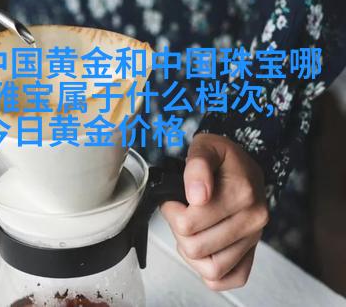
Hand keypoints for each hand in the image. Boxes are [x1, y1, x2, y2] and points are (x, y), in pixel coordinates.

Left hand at [160, 133, 267, 290]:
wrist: (245, 166)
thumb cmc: (223, 159)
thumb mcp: (205, 146)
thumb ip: (197, 165)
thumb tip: (197, 195)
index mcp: (241, 193)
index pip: (187, 223)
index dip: (170, 211)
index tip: (173, 200)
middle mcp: (253, 219)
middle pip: (195, 247)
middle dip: (179, 231)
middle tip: (181, 213)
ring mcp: (254, 239)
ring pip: (211, 268)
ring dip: (192, 252)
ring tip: (192, 231)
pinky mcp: (252, 253)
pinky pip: (229, 279)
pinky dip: (210, 271)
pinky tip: (204, 249)